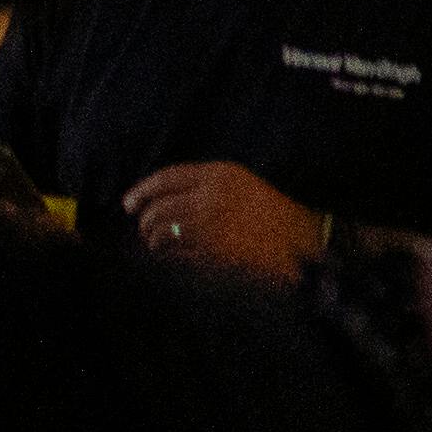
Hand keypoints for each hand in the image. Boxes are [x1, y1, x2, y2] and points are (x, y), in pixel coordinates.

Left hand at [124, 160, 324, 278]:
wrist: (302, 241)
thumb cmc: (275, 215)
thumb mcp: (245, 186)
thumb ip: (211, 187)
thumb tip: (167, 199)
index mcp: (221, 173)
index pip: (166, 177)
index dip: (142, 190)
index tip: (129, 203)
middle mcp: (211, 195)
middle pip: (157, 206)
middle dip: (144, 220)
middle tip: (144, 230)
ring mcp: (209, 224)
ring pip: (161, 231)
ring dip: (154, 240)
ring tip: (159, 246)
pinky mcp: (210, 251)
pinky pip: (175, 252)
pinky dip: (168, 256)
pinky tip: (174, 258)